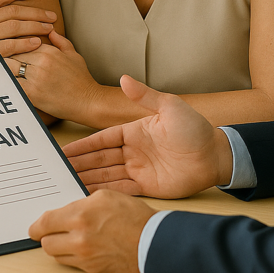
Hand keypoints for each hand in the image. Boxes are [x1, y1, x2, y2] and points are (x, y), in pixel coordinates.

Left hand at [7, 31, 101, 120]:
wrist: (88, 101)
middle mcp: (41, 61)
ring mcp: (36, 77)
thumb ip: (60, 41)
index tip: (1, 46)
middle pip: (11, 52)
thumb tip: (50, 31)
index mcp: (48, 50)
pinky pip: (11, 84)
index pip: (21, 41)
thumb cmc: (82, 79)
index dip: (10, 43)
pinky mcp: (32, 93)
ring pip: (8, 67)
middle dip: (1, 54)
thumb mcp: (73, 54)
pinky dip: (2, 82)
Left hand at [29, 189, 154, 272]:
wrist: (154, 242)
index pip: (44, 223)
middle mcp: (79, 239)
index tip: (35, 226)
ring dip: (59, 247)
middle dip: (47, 236)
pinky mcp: (92, 269)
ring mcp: (85, 257)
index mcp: (80, 216)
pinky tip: (84, 246)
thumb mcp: (106, 196)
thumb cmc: (134, 216)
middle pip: (45, 242)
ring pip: (57, 255)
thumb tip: (66, 210)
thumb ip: (81, 203)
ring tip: (70, 238)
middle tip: (53, 231)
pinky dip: (74, 256)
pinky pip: (72, 264)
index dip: (36, 225)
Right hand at [63, 75, 232, 197]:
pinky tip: (88, 194)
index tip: (64, 150)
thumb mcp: (170, 107)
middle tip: (57, 169)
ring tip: (66, 183)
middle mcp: (133, 151)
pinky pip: (121, 189)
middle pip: (100, 159)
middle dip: (79, 164)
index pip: (102, 139)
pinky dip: (105, 192)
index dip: (83, 145)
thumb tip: (123, 78)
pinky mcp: (147, 187)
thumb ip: (145, 96)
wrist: (215, 156)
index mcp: (135, 132)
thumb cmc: (195, 129)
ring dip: (87, 178)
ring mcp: (139, 170)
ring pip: (106, 175)